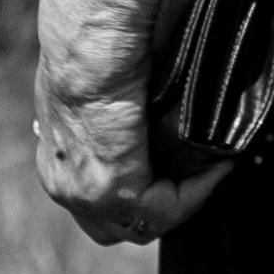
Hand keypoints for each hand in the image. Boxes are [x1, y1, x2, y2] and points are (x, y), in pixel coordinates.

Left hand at [33, 43, 230, 249]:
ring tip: (213, 169)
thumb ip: (110, 119)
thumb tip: (142, 120)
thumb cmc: (95, 53)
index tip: (180, 166)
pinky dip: (197, 191)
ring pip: (144, 224)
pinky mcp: (112, 193)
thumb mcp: (96, 94)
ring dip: (184, 199)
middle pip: (119, 226)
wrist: (91, 46)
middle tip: (197, 176)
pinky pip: (165, 209)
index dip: (143, 190)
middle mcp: (64, 188)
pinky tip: (217, 166)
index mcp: (56, 164)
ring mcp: (84, 196)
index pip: (99, 205)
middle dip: (161, 206)